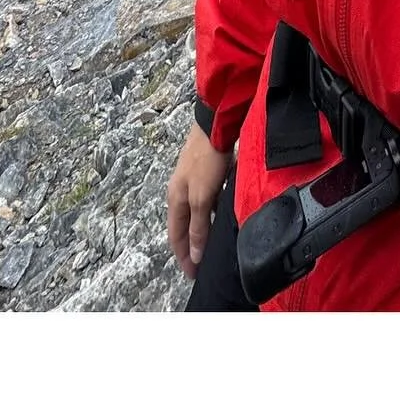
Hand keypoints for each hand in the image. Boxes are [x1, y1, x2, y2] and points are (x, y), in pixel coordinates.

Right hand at [167, 121, 231, 277]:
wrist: (216, 123)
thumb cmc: (206, 159)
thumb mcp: (202, 196)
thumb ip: (198, 225)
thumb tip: (194, 254)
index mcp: (175, 199)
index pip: (176, 237)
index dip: (183, 257)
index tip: (194, 275)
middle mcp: (181, 192)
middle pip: (184, 227)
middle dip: (191, 246)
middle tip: (203, 265)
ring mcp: (193, 181)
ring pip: (196, 214)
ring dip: (203, 230)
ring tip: (215, 245)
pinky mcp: (206, 173)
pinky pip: (207, 201)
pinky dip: (212, 214)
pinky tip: (224, 217)